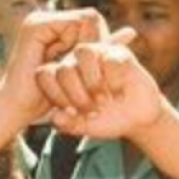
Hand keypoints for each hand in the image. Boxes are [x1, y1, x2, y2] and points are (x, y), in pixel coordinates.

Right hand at [0, 8, 108, 126]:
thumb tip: (131, 31)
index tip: (104, 66)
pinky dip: (81, 42)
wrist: (19, 108)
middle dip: (100, 42)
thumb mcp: (81, 72)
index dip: (102, 41)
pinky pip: (72, 24)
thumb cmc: (46, 97)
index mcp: (55, 29)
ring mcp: (39, 20)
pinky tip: (80, 61)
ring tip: (95, 65)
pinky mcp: (36, 25)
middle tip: (105, 65)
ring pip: (84, 20)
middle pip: (90, 19)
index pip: (91, 23)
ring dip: (93, 43)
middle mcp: (46, 21)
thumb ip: (103, 49)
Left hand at [35, 31, 166, 141]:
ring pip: (83, 51)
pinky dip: (114, 79)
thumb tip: (56, 117)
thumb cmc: (104, 121)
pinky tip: (119, 92)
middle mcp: (75, 63)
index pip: (44, 75)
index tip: (71, 113)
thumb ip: (68, 124)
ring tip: (103, 101)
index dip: (55, 95)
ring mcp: (96, 55)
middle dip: (76, 94)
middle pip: (63, 67)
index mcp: (60, 79)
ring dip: (92, 81)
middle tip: (92, 111)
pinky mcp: (118, 53)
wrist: (135, 119)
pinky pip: (110, 58)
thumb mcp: (83, 127)